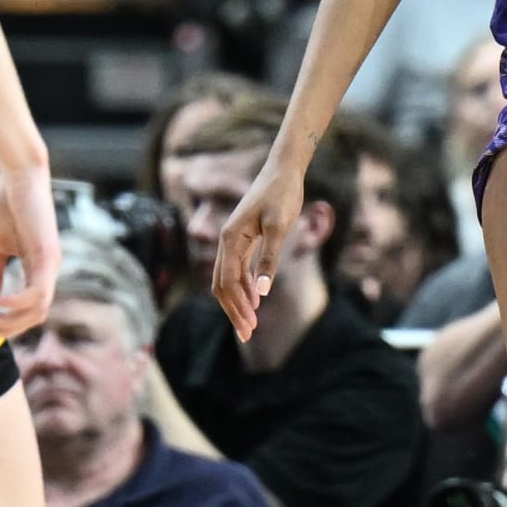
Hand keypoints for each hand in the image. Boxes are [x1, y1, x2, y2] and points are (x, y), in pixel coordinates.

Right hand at [0, 161, 59, 338]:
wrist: (18, 177)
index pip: (30, 310)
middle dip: (8, 329)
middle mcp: (49, 271)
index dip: (8, 324)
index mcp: (39, 270)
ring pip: (38, 309)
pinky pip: (38, 291)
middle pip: (35, 316)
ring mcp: (51, 264)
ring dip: (12, 322)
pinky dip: (20, 303)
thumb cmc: (9, 206)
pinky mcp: (47, 255)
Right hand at [213, 151, 308, 342]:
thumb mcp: (280, 227)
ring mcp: (233, 240)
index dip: (236, 307)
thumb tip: (260, 292)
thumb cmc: (283, 195)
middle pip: (221, 284)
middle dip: (232, 311)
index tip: (249, 328)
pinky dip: (243, 287)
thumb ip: (269, 258)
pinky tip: (253, 301)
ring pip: (227, 278)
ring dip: (237, 302)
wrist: (284, 171)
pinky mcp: (243, 238)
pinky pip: (237, 269)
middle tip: (246, 336)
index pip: (227, 282)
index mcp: (230, 238)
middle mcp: (227, 240)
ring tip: (250, 324)